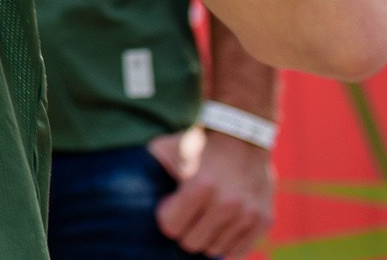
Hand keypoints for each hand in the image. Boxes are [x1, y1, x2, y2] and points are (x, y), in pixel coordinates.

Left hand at [149, 125, 275, 256]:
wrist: (242, 137)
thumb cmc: (197, 145)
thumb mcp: (166, 149)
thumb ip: (146, 169)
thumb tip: (122, 189)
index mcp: (200, 186)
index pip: (171, 228)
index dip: (167, 218)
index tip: (170, 207)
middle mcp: (227, 204)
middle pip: (192, 243)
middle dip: (185, 231)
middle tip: (188, 215)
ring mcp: (248, 214)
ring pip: (215, 250)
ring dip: (207, 237)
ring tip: (206, 217)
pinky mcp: (264, 221)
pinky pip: (238, 251)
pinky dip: (228, 242)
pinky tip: (222, 225)